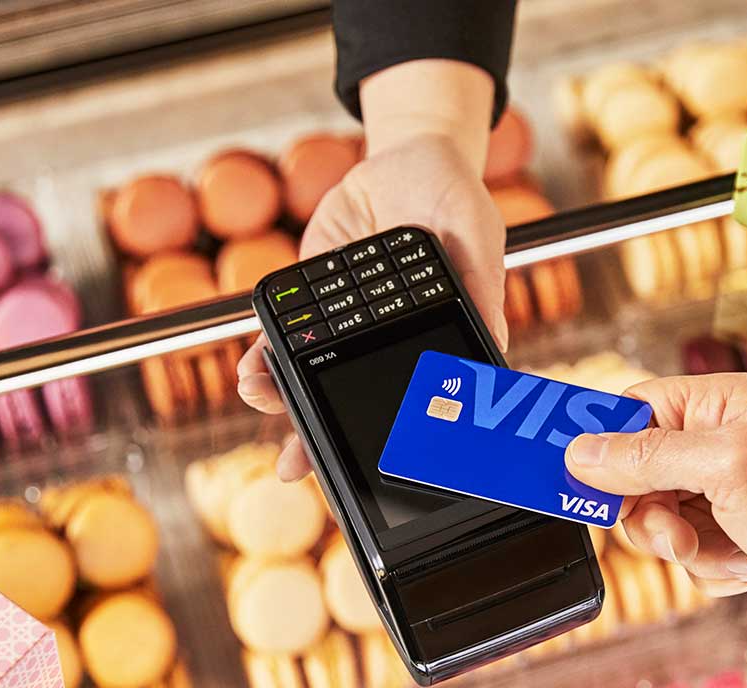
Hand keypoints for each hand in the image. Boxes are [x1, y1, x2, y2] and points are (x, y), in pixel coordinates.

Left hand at [237, 59, 505, 479]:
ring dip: (281, 400)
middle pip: (347, 406)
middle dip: (314, 441)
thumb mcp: (478, 236)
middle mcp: (382, 348)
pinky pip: (284, 338)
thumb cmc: (453, 202)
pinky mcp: (312, 304)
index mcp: (427, 345)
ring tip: (262, 401)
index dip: (386, 443)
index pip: (406, 408)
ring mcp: (344, 330)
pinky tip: (252, 369)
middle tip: (293, 466)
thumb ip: (481, 286)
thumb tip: (494, 341)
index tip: (362, 470)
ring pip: (310, 380)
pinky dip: (263, 357)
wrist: (405, 158)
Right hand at [564, 373, 746, 649]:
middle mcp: (727, 443)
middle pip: (638, 473)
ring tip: (731, 553)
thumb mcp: (729, 468)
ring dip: (688, 548)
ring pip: (662, 521)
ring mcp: (735, 493)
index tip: (578, 478)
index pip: (634, 409)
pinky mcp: (743, 538)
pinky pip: (694, 555)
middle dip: (650, 513)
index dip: (603, 445)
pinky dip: (715, 570)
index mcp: (725, 404)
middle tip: (677, 533)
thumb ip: (649, 456)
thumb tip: (581, 451)